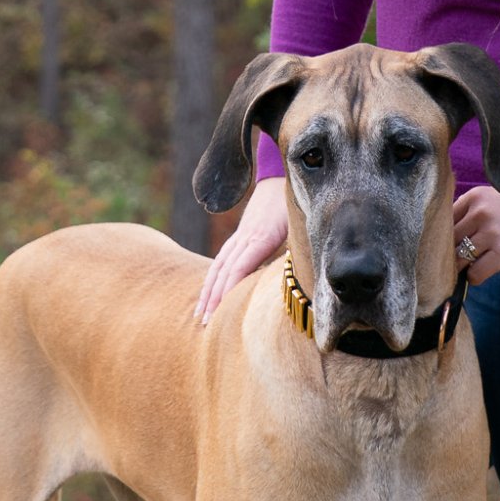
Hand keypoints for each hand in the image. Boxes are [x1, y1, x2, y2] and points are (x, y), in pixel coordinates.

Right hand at [194, 177, 287, 324]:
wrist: (280, 178)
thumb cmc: (294, 205)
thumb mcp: (300, 225)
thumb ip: (297, 250)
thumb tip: (298, 275)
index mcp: (261, 237)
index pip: (239, 267)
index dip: (229, 289)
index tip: (220, 311)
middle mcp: (245, 238)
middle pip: (224, 271)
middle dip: (212, 297)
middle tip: (204, 322)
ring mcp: (240, 237)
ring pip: (218, 266)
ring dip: (207, 291)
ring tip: (199, 314)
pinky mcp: (239, 236)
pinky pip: (221, 259)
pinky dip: (212, 278)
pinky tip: (207, 292)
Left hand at [453, 187, 499, 283]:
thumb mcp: (494, 199)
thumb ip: (470, 210)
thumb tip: (444, 235)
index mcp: (476, 197)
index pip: (445, 220)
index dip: (446, 235)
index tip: (452, 244)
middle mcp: (481, 213)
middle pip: (450, 241)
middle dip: (453, 253)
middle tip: (459, 260)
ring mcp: (492, 234)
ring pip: (460, 259)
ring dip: (463, 267)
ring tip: (472, 266)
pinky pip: (476, 273)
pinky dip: (475, 278)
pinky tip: (481, 274)